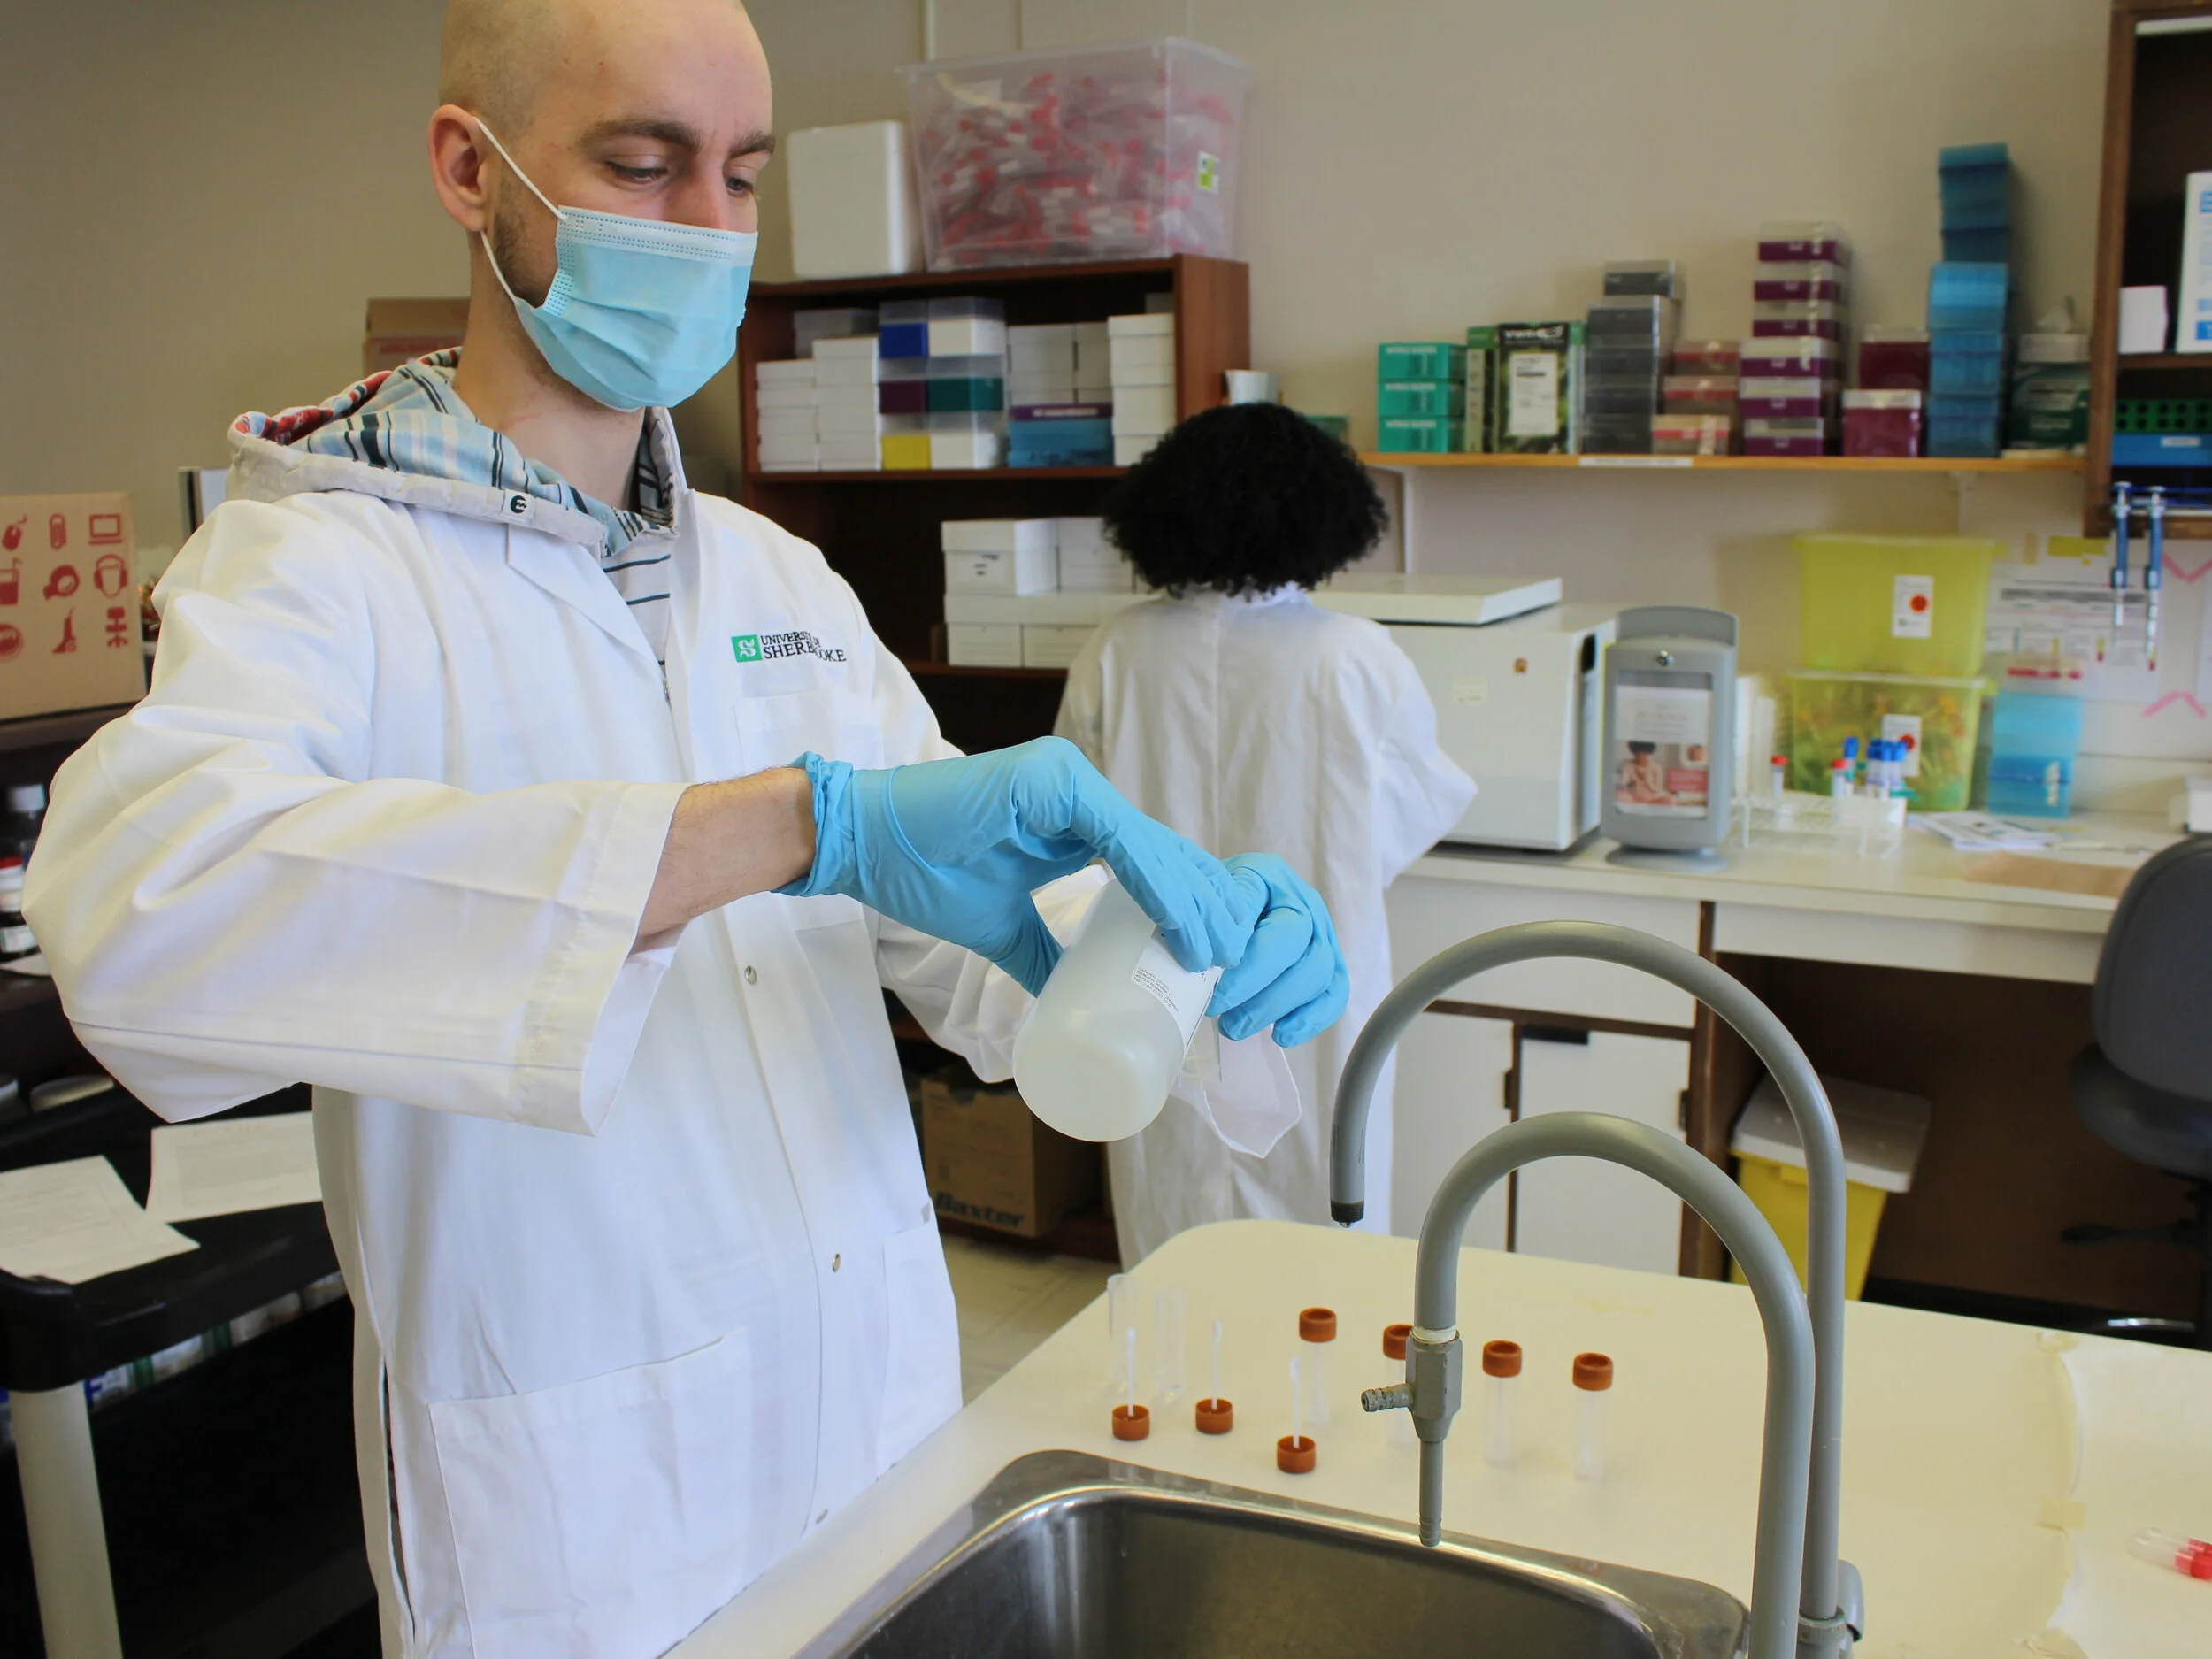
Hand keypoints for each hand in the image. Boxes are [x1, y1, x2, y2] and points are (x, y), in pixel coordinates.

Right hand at [783, 738, 1257, 994]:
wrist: (858, 846)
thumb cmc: (923, 876)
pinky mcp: (1051, 781)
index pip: (1151, 862)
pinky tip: (1180, 921)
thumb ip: (1044, 953)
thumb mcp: (1002, 928)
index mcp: (1075, 815)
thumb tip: (1074, 1000)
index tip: (1214, 961)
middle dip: (1205, 909)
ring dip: (1192, 903)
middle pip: (1163, 852)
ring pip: (1150, 846)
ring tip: (1217, 954)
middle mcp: (1080, 789)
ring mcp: (1068, 779)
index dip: (1189, 908)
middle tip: (1231, 966)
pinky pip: (1118, 838)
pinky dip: (1155, 881)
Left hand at [1209, 854, 1347, 1045]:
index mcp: (1274, 881)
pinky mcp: (1327, 965)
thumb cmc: (1207, 897)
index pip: (1280, 931)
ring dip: (1277, 1009)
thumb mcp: (1202, 893)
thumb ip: (1215, 916)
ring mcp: (1321, 935)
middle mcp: (1306, 905)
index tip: (1216, 995)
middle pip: (1307, 958)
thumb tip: (1225, 954)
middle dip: (1263, 996)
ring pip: (1320, 977)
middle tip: (1222, 1016)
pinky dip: (1312, 1019)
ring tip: (1235, 1028)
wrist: (1216, 896)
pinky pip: (1334, 994)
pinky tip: (1281, 1035)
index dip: (1251, 969)